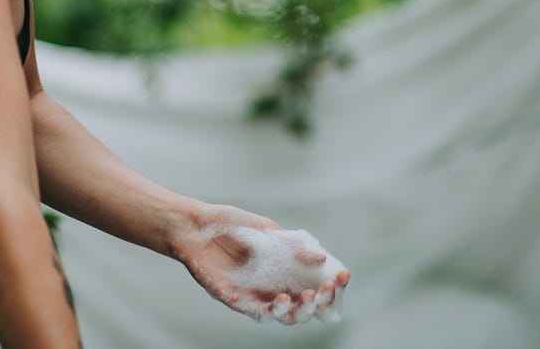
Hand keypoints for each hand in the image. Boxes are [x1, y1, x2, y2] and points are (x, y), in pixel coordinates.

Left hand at [169, 204, 348, 324]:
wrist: (194, 224)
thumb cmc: (230, 224)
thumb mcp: (266, 229)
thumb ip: (291, 243)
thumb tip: (319, 257)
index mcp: (282, 270)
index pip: (313, 284)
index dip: (331, 284)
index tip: (344, 275)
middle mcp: (270, 286)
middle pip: (303, 306)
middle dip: (320, 302)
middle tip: (328, 290)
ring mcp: (252, 294)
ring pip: (282, 315)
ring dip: (298, 310)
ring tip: (307, 297)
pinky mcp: (232, 298)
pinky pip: (254, 312)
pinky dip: (271, 310)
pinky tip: (281, 300)